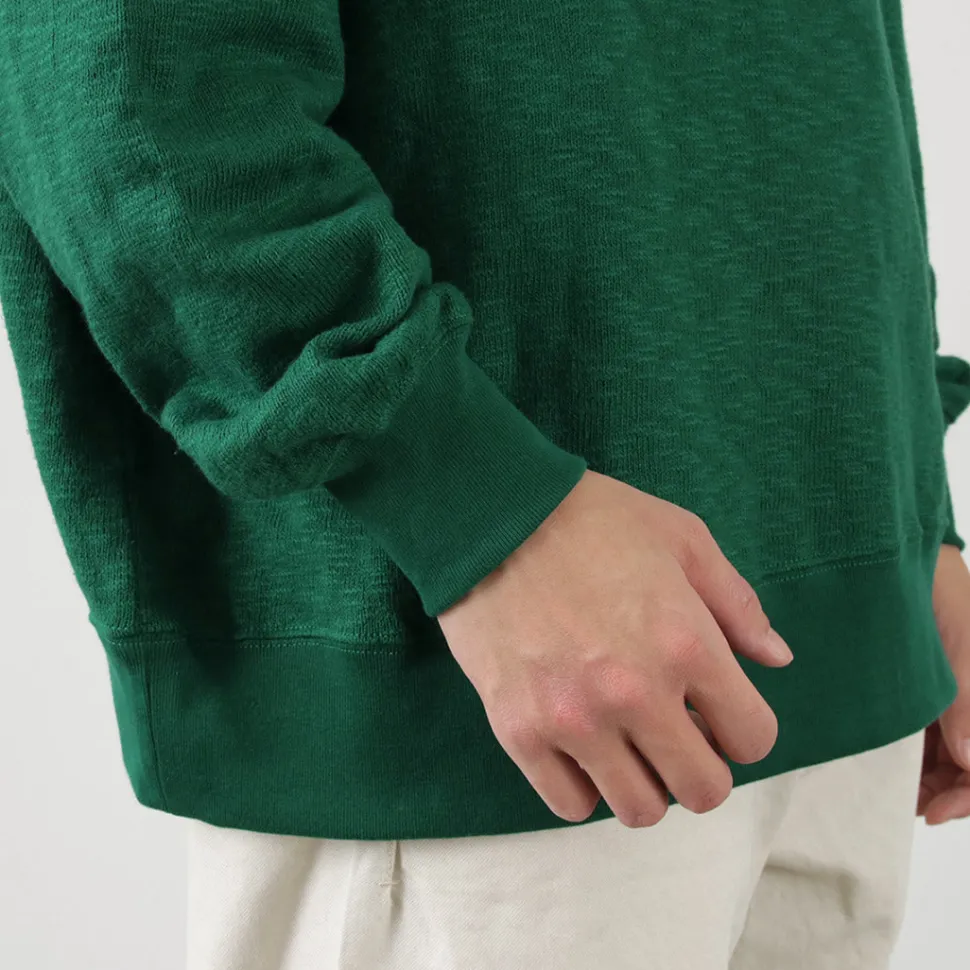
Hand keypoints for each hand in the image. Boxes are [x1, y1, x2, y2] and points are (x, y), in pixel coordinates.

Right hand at [436, 469, 792, 828]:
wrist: (491, 517)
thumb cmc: (591, 520)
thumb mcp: (681, 538)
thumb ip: (737, 603)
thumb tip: (777, 659)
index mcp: (687, 644)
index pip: (753, 738)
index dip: (744, 729)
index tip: (718, 713)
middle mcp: (636, 695)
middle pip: (703, 791)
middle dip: (702, 768)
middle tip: (677, 735)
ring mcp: (574, 720)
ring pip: (639, 809)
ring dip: (645, 783)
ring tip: (627, 743)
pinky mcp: (519, 731)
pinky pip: (569, 804)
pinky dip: (584, 786)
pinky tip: (580, 747)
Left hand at [918, 544, 969, 823]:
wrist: (895, 548)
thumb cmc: (938, 589)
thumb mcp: (959, 646)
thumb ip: (967, 703)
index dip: (968, 795)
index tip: (931, 811)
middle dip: (946, 792)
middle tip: (905, 804)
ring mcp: (949, 693)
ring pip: (948, 754)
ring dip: (927, 777)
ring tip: (890, 788)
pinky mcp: (921, 685)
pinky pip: (923, 731)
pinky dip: (910, 753)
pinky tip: (883, 762)